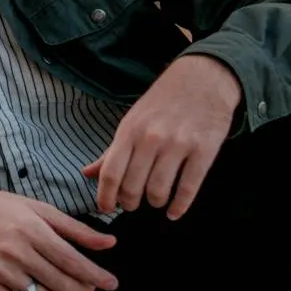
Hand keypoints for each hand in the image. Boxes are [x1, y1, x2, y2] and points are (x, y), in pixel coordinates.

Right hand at [0, 185, 118, 290]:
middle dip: (82, 289)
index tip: (111, 283)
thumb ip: (75, 229)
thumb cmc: (2, 208)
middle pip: (60, 283)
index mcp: (31, 230)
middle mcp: (15, 251)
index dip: (95, 275)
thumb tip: (109, 243)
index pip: (71, 260)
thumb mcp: (40, 209)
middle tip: (89, 288)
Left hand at [83, 54, 240, 219]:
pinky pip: (188, 188)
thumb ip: (111, 151)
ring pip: (159, 191)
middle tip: (132, 204)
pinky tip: (174, 212)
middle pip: (133, 187)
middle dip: (129, 203)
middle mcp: (151, 139)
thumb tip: (86, 174)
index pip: (110, 173)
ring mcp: (178, 144)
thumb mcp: (132, 121)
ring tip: (155, 200)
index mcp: (129, 131)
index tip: (105, 208)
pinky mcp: (204, 150)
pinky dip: (179, 206)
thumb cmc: (162, 103)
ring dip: (154, 203)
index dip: (105, 197)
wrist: (203, 78)